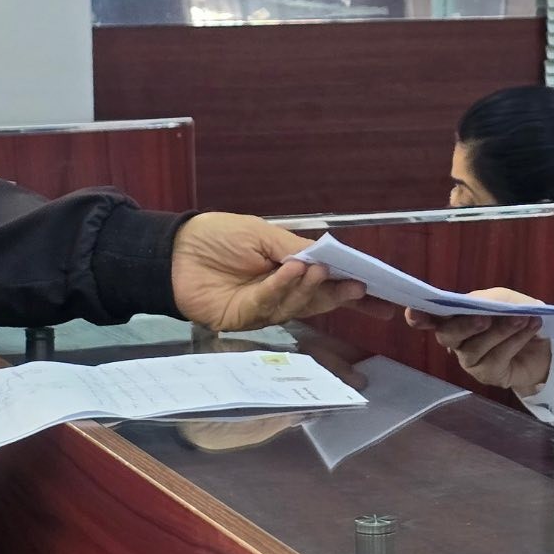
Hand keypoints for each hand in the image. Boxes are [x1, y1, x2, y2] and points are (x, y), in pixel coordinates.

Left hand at [170, 213, 391, 330]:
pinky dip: (282, 286)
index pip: (327, 281)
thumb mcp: (262, 235)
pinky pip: (269, 304)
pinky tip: (292, 271)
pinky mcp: (243, 317)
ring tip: (319, 268)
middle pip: (318, 300)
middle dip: (341, 295)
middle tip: (361, 288)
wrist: (174, 250)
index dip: (351, 287)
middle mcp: (280, 293)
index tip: (380, 291)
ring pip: (296, 305)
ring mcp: (262, 308)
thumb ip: (295, 249)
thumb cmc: (217, 237)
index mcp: (288, 271)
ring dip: (310, 287)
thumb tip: (329, 258)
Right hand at [406, 288, 553, 394]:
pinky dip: (515, 340)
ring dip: (501, 331)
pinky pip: (497, 358)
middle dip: (464, 326)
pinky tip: (530, 328)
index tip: (413, 312)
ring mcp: (469, 360)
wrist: (544, 343)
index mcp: (454, 317)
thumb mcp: (508, 300)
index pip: (430, 317)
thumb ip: (492, 299)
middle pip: (447, 336)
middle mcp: (455, 340)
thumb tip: (480, 304)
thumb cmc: (517, 316)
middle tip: (485, 318)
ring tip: (523, 318)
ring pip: (474, 348)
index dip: (419, 316)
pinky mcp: (487, 375)